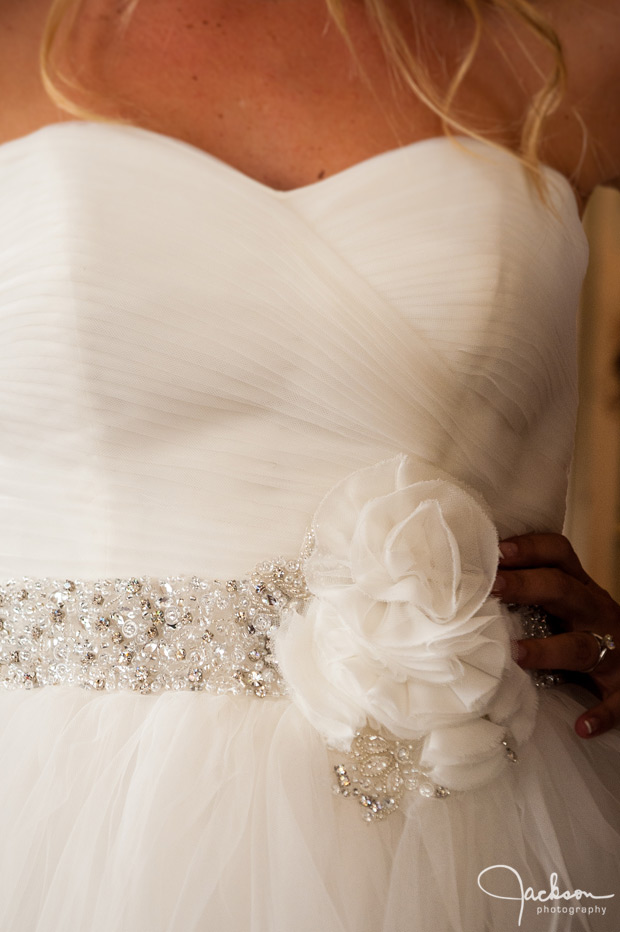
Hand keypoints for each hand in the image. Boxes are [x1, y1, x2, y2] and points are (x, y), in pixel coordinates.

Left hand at [492, 533, 619, 738]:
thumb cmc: (587, 628)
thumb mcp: (566, 604)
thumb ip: (529, 595)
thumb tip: (465, 589)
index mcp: (580, 588)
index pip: (558, 554)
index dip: (529, 548)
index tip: (495, 550)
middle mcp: (596, 611)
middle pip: (564, 590)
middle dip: (527, 585)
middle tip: (493, 586)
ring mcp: (613, 649)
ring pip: (582, 645)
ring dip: (549, 650)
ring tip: (516, 655)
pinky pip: (617, 700)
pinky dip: (601, 713)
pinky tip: (582, 725)